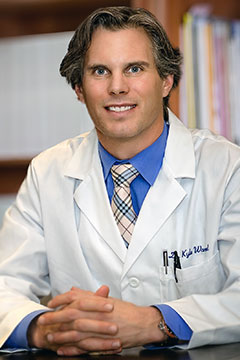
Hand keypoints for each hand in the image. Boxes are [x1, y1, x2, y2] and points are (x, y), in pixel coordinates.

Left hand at [40, 287, 166, 354]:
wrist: (142, 323)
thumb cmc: (126, 311)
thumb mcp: (107, 299)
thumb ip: (88, 295)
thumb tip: (73, 290)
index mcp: (97, 303)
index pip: (75, 299)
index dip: (60, 300)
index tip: (51, 303)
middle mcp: (97, 315)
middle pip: (71, 316)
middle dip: (55, 318)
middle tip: (42, 321)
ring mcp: (99, 330)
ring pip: (75, 333)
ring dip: (60, 335)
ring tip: (50, 338)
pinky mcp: (102, 344)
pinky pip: (84, 348)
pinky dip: (72, 349)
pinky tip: (63, 350)